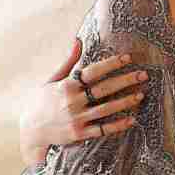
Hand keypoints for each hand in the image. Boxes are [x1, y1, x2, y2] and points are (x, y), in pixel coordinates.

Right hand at [19, 38, 146, 164]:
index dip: (111, 64)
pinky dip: (117, 125)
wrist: (31, 130)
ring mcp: (76, 118)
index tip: (127, 58)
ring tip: (141, 95)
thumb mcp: (52, 80)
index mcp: (66, 86)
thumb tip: (78, 40)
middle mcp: (72, 101)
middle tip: (143, 75)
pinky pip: (102, 129)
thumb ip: (68, 62)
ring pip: (106, 109)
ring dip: (125, 101)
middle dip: (125, 81)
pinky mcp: (78, 133)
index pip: (92, 72)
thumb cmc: (42, 102)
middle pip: (104, 89)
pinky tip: (131, 120)